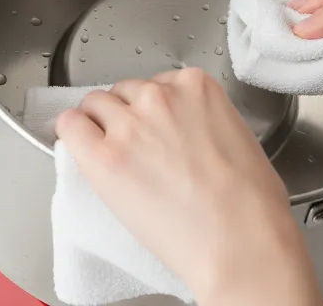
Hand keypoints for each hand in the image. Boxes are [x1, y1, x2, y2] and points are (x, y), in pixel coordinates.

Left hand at [55, 69, 322, 305]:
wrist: (240, 240)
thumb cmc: (251, 199)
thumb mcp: (236, 135)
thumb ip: (203, 118)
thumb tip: (183, 131)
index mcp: (196, 86)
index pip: (158, 83)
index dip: (155, 108)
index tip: (156, 125)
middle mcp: (161, 96)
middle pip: (126, 91)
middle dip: (128, 113)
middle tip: (137, 143)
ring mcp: (131, 124)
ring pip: (96, 104)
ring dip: (101, 123)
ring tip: (112, 150)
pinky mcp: (105, 156)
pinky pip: (71, 126)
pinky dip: (74, 133)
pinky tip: (84, 149)